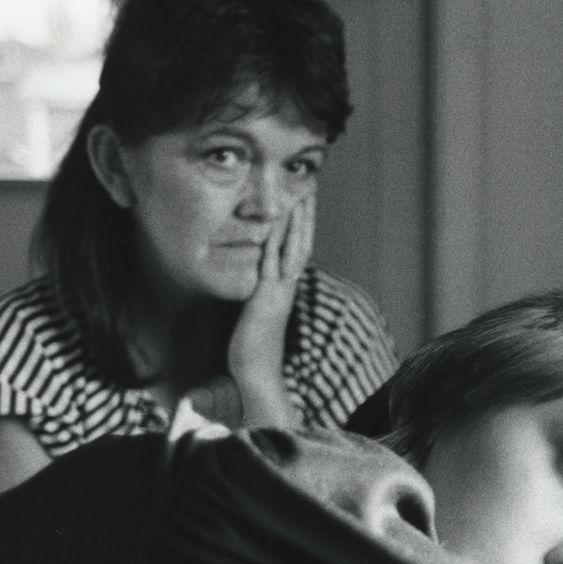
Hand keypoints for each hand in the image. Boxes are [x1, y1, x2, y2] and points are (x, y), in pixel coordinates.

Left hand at [226, 195, 315, 427]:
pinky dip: (275, 241)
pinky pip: (272, 263)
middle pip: (301, 243)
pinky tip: (274, 222)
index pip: (297, 251)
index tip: (304, 203)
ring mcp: (279, 292)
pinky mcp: (266, 298)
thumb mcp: (256, 316)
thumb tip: (253, 289)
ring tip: (300, 195)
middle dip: (306, 216)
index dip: (302, 227)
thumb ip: (258, 299)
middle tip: (309, 188)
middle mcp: (287, 287)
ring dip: (296, 222)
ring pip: (292, 249)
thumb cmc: (252, 350)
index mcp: (285, 290)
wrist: (256, 375)